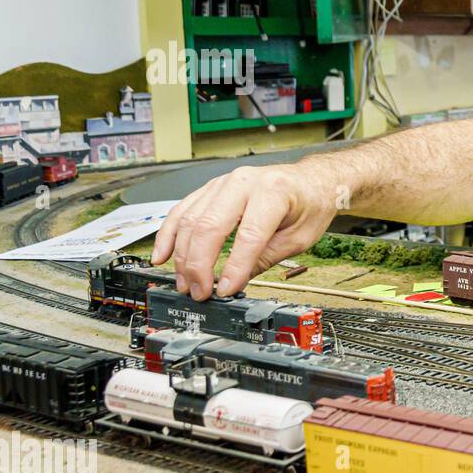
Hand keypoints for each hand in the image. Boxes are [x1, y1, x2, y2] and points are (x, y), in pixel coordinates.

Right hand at [151, 164, 338, 300]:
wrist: (309, 180)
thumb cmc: (309, 205)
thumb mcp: (299, 238)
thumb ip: (266, 258)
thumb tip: (235, 284)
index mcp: (273, 192)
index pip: (249, 235)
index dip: (234, 267)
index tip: (225, 291)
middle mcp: (244, 182)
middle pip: (210, 226)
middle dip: (199, 265)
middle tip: (199, 292)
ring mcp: (223, 183)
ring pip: (191, 220)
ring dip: (182, 256)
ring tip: (185, 283)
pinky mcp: (210, 188)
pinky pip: (182, 211)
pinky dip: (169, 235)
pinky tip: (163, 256)